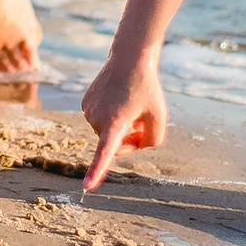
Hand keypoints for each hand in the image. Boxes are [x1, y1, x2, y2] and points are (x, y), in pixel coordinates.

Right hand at [80, 54, 167, 190]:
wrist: (129, 58)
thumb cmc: (147, 88)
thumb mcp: (160, 117)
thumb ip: (152, 141)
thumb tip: (133, 144)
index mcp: (115, 122)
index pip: (105, 152)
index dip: (96, 171)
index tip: (86, 187)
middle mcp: (97, 118)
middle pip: (114, 146)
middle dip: (129, 140)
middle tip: (141, 122)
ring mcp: (88, 110)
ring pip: (106, 133)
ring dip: (120, 126)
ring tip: (130, 105)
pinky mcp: (85, 103)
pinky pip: (100, 121)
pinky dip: (110, 116)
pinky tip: (118, 99)